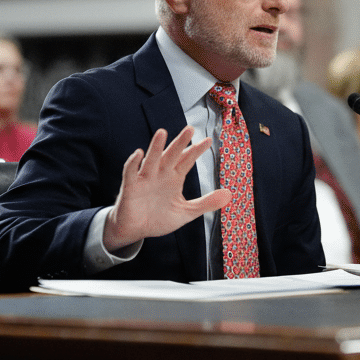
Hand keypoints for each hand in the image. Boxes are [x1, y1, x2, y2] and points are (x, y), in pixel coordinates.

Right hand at [103, 126, 230, 251]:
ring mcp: (145, 179)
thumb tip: (228, 194)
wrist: (137, 230)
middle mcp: (160, 174)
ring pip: (151, 159)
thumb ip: (206, 203)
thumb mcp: (186, 212)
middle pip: (172, 155)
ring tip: (162, 132)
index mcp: (174, 178)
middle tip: (190, 129)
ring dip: (156, 146)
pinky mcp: (130, 187)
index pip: (187, 160)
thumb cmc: (159, 218)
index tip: (209, 140)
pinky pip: (130, 172)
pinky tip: (139, 154)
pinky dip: (133, 163)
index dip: (196, 151)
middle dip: (180, 143)